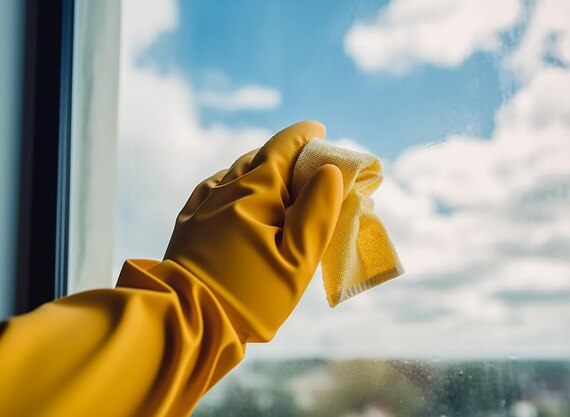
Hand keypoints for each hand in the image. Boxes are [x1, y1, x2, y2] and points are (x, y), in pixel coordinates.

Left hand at [163, 121, 342, 341]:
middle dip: (285, 155)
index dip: (304, 136)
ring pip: (235, 172)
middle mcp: (225, 189)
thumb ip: (317, 213)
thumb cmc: (250, 296)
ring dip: (259, 169)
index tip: (319, 132)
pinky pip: (213, 190)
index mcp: (255, 192)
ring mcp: (202, 204)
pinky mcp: (187, 222)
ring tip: (277, 182)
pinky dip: (233, 185)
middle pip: (259, 157)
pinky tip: (237, 197)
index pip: (282, 147)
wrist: (185, 320)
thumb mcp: (297, 261)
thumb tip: (329, 171)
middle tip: (306, 167)